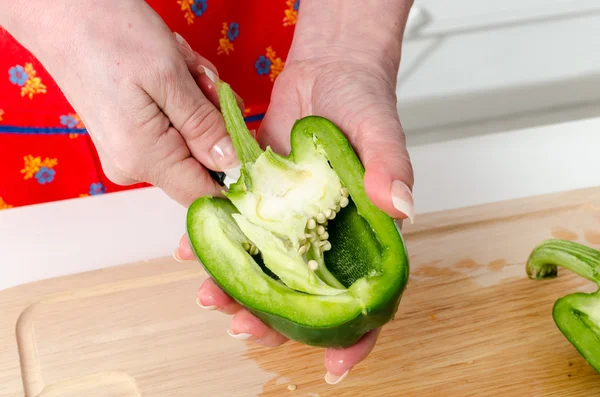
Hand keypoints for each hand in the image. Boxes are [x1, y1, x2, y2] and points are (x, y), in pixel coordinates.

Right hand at [2, 0, 241, 205]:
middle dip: (213, 119)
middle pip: (201, 160)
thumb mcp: (170, 77)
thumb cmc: (109, 34)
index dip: (233, 171)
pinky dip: (181, 98)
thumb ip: (205, 127)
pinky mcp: (128, 134)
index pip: (203, 192)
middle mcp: (133, 165)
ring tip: (179, 66)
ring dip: (198, 101)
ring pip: (190, 138)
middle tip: (199, 79)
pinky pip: (173, 126)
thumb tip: (232, 163)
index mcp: (143, 157)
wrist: (60, 11)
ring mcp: (129, 151)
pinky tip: (170, 70)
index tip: (242, 134)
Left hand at [176, 50, 413, 382]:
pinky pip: (237, 232)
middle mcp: (324, 238)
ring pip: (264, 274)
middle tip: (244, 328)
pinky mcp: (259, 203)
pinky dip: (212, 244)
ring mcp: (290, 224)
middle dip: (274, 322)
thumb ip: (391, 167)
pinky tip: (190, 250)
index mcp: (362, 236)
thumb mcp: (380, 130)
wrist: (324, 74)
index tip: (335, 369)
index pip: (367, 298)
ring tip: (209, 295)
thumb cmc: (362, 103)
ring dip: (236, 291)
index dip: (356, 338)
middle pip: (304, 298)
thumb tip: (401, 206)